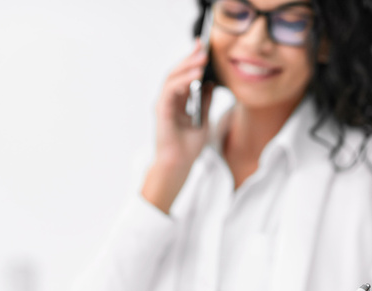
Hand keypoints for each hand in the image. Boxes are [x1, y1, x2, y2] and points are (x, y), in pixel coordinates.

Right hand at [142, 39, 214, 213]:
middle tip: (203, 45)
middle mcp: (169, 100)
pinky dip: (182, 81)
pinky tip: (195, 76)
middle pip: (177, 72)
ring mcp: (163, 104)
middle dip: (190, 57)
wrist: (179, 165)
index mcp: (178, 101)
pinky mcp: (162, 111)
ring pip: (172, 78)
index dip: (193, 60)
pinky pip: (170, 90)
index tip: (204, 46)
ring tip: (201, 58)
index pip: (184, 75)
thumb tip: (210, 83)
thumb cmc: (188, 147)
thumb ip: (204, 101)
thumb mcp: (203, 119)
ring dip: (187, 66)